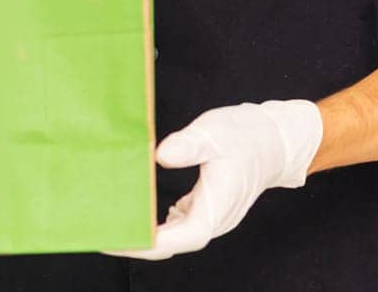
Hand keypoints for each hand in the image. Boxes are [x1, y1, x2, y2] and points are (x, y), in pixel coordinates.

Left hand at [107, 100, 322, 260]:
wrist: (278, 140)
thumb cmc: (248, 136)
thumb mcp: (215, 132)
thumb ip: (188, 145)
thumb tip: (161, 156)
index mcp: (216, 209)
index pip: (179, 238)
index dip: (147, 243)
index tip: (117, 239)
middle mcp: (213, 220)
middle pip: (170, 245)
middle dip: (134, 243)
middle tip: (99, 233)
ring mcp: (210, 217)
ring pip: (173, 237)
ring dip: (142, 235)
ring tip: (108, 224)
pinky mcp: (206, 209)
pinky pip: (176, 226)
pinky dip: (154, 223)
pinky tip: (133, 212)